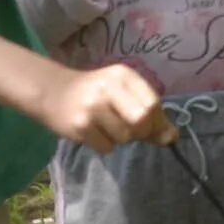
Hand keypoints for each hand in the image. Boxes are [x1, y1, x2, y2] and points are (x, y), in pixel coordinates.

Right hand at [36, 63, 177, 153]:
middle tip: (129, 130)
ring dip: (121, 139)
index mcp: (123, 75)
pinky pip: (107, 147)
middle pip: (142, 120)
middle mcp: (108, 87)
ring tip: (107, 127)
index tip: (148, 125)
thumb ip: (151, 115)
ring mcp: (92, 106)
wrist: (51, 91)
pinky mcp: (79, 125)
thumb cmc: (95, 94)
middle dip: (141, 132)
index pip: (153, 103)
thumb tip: (173, 138)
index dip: (156, 121)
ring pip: (124, 137)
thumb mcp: (124, 94)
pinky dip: (105, 146)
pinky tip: (94, 133)